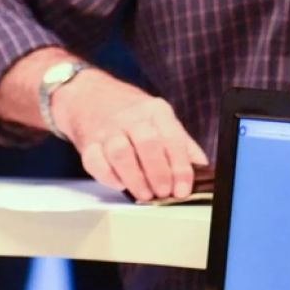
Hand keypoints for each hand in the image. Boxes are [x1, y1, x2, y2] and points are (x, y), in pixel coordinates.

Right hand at [50, 71, 207, 201]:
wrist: (89, 95)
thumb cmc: (130, 113)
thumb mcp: (160, 118)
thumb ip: (181, 143)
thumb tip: (202, 167)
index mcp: (155, 111)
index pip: (173, 139)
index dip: (180, 168)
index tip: (183, 189)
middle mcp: (131, 117)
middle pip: (148, 143)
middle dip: (158, 173)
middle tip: (163, 193)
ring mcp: (107, 129)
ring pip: (121, 153)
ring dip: (135, 178)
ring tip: (144, 194)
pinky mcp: (88, 143)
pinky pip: (95, 161)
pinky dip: (108, 176)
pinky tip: (120, 184)